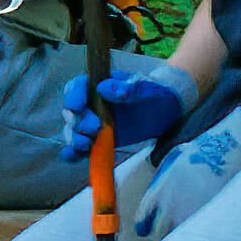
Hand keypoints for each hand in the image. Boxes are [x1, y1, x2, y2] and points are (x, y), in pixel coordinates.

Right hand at [62, 63, 193, 161]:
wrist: (167, 111)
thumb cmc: (154, 93)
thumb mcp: (145, 88)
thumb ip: (127, 87)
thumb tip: (104, 88)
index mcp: (99, 85)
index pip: (78, 87)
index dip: (74, 95)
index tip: (78, 105)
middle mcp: (92, 104)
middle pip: (73, 112)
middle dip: (79, 121)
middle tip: (95, 127)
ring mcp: (94, 123)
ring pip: (74, 131)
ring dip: (76, 138)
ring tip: (87, 143)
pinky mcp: (99, 140)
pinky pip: (81, 148)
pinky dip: (74, 153)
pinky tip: (74, 155)